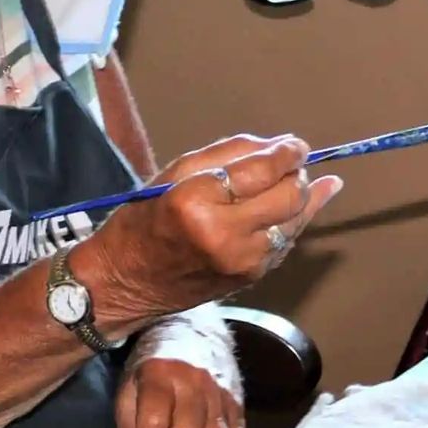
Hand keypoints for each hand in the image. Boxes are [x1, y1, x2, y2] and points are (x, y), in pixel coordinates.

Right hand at [74, 134, 342, 328]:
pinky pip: (287, 241)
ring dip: (300, 196)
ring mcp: (242, 261)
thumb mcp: (175, 173)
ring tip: (291, 180)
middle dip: (297, 173)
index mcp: (197, 202)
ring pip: (296, 220)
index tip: (295, 143)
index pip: (262, 170)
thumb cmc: (143, 220)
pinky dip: (292, 219)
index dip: (287, 153)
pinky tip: (303, 203)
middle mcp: (225, 235)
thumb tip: (281, 145)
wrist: (124, 283)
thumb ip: (230, 153)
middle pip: (289, 196)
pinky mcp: (251, 277)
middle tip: (293, 160)